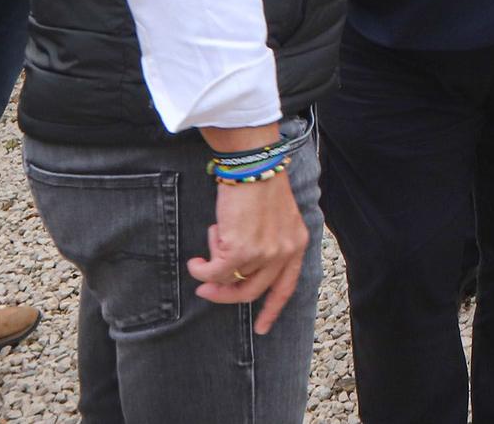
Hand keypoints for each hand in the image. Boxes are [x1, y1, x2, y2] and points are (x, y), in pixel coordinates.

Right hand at [185, 172, 310, 334]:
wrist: (254, 167)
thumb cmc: (261, 187)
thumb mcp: (277, 219)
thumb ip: (268, 244)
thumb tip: (239, 270)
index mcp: (297, 245)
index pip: (286, 287)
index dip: (272, 309)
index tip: (262, 328)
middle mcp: (284, 253)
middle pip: (253, 291)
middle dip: (226, 295)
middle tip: (207, 290)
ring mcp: (264, 254)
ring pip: (230, 281)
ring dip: (213, 269)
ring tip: (208, 251)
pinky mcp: (241, 251)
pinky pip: (214, 273)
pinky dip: (201, 269)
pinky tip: (196, 260)